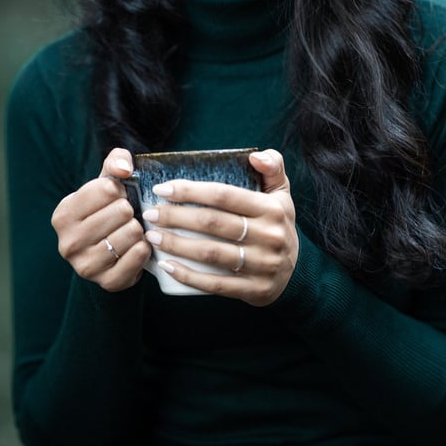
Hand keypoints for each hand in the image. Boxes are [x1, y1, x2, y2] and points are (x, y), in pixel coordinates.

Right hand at [51, 148, 152, 291]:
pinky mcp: (107, 282)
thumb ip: (115, 162)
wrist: (108, 254)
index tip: (117, 198)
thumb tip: (123, 168)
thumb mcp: (106, 184)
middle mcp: (68, 242)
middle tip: (125, 217)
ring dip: (138, 229)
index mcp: (63, 214)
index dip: (120, 190)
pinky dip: (144, 247)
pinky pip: (139, 255)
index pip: (106, 189)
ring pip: (131, 232)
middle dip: (130, 210)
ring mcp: (86, 265)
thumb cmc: (106, 212)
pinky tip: (138, 246)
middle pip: (121, 211)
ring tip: (131, 230)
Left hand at [142, 149, 298, 306]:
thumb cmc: (277, 225)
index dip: (190, 191)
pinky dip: (188, 275)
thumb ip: (272, 167)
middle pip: (213, 222)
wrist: (296, 273)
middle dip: (176, 217)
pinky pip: (216, 283)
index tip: (162, 189)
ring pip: (211, 253)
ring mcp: (262, 265)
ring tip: (152, 237)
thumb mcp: (281, 194)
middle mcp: (269, 236)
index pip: (224, 195)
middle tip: (150, 214)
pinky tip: (167, 266)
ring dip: (176, 244)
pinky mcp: (254, 290)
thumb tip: (255, 156)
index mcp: (271, 209)